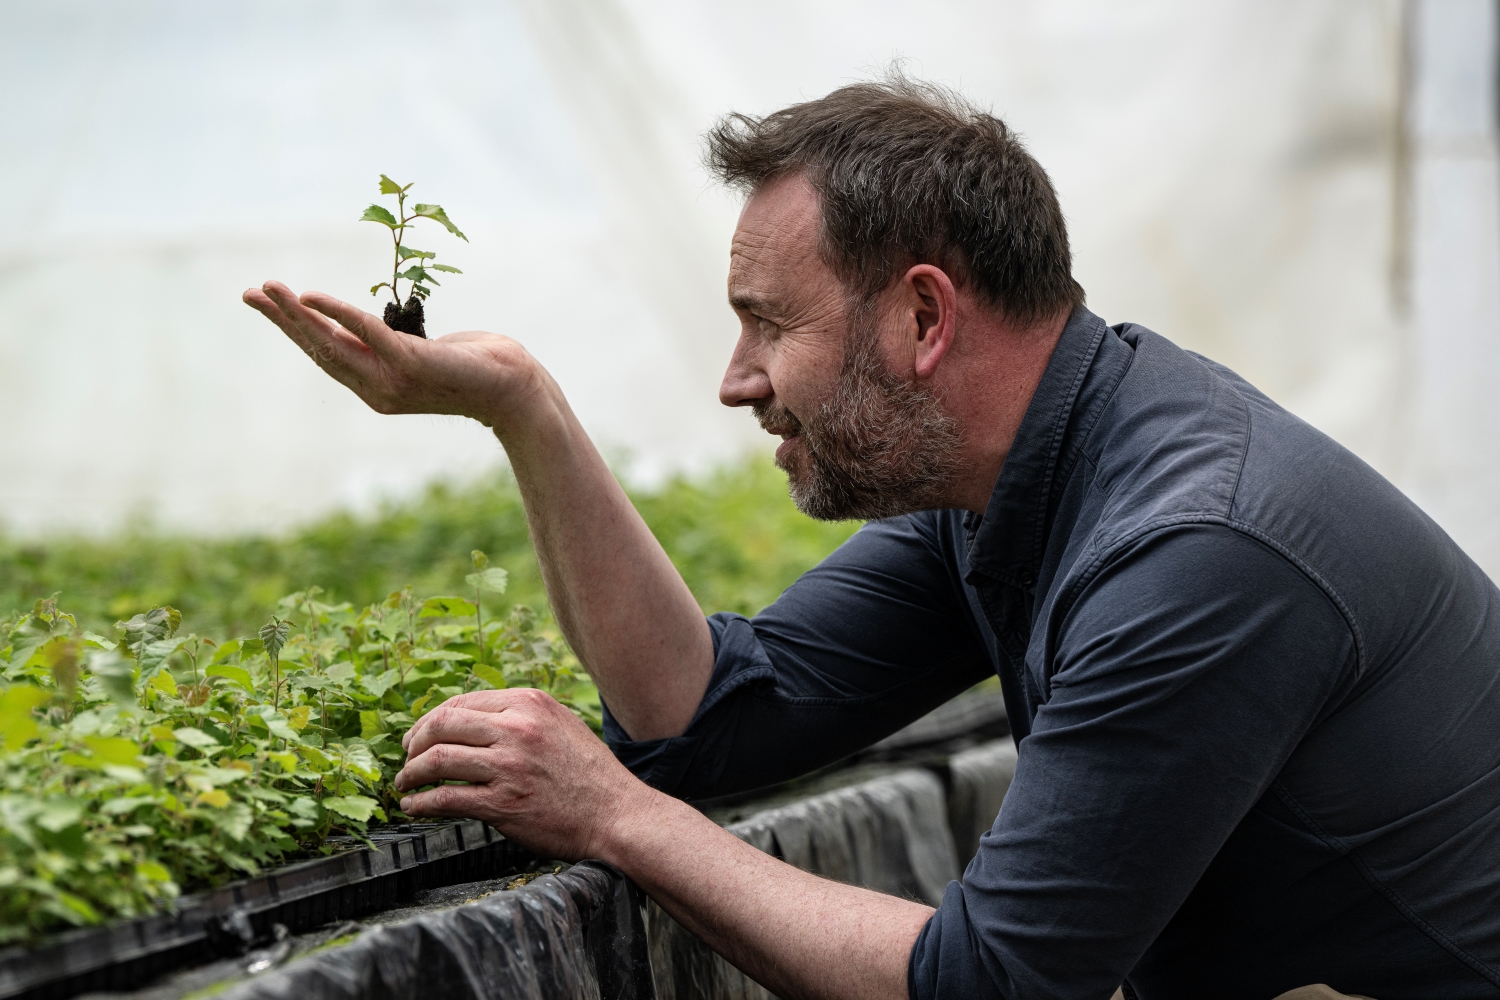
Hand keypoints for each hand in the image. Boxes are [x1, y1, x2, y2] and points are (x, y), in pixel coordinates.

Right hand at [242, 282, 546, 427]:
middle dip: (282, 320)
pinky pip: (366, 334)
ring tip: (269, 289)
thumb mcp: (422, 353)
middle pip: (318, 349)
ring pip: (333, 342)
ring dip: (297, 315)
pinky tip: (311, 297)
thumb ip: (390, 345)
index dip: (293, 329)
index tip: (266, 302)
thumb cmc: (476, 366)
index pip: (325, 354)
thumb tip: (364, 328)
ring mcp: (392, 380)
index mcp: (375, 386)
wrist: (514, 388)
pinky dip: (337, 313)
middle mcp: (376, 388)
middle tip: (250, 292)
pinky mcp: (411, 363)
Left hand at [393, 688, 650, 859]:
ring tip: (405, 784)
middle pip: (442, 725)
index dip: (431, 719)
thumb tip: (473, 719)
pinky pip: (446, 798)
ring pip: (438, 760)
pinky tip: (415, 807)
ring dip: (411, 773)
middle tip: (406, 758)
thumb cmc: (590, 775)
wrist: (618, 815)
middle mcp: (517, 728)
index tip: (419, 735)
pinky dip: (422, 803)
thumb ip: (521, 716)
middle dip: (414, 742)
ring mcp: (509, 766)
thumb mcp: (560, 725)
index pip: (462, 702)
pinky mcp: (504, 804)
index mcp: (530, 703)